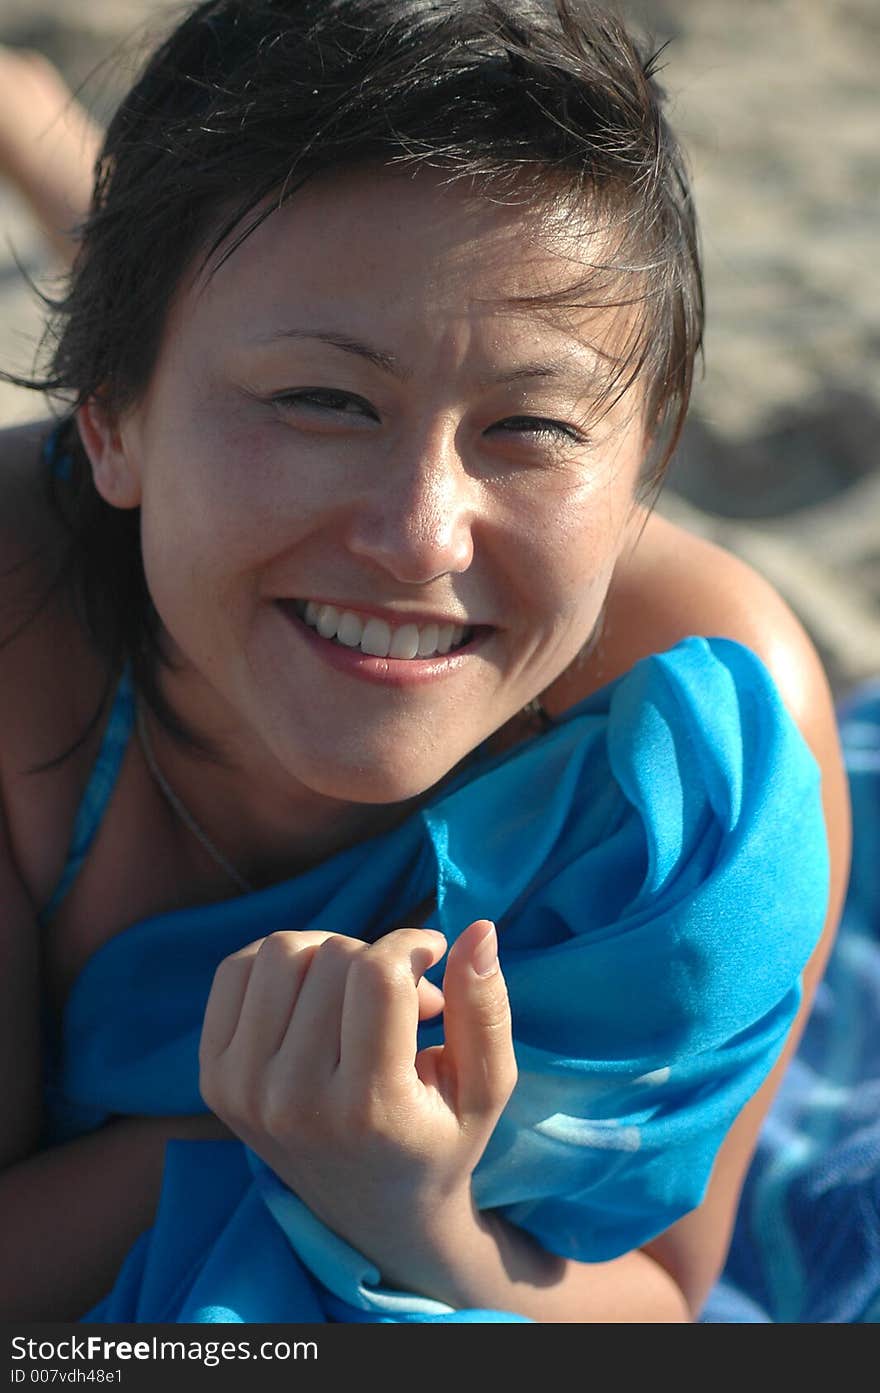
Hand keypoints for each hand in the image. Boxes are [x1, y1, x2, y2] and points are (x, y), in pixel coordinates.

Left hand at [198, 921, 516, 1287]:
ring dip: (328, 953)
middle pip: (333, 957)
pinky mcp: (212, 1078)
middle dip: (377, 957)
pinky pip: (235, 969)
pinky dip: (280, 965)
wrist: (371, 1215)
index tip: (431, 956)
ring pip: (281, 952)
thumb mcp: (484, 1089)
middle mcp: (294, 1101)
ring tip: (356, 991)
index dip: (411, 946)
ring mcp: (243, 1090)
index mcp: (367, 1108)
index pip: (378, 975)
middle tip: (401, 994)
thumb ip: (486, 1011)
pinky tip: (313, 994)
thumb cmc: (437, 1141)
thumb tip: (478, 929)